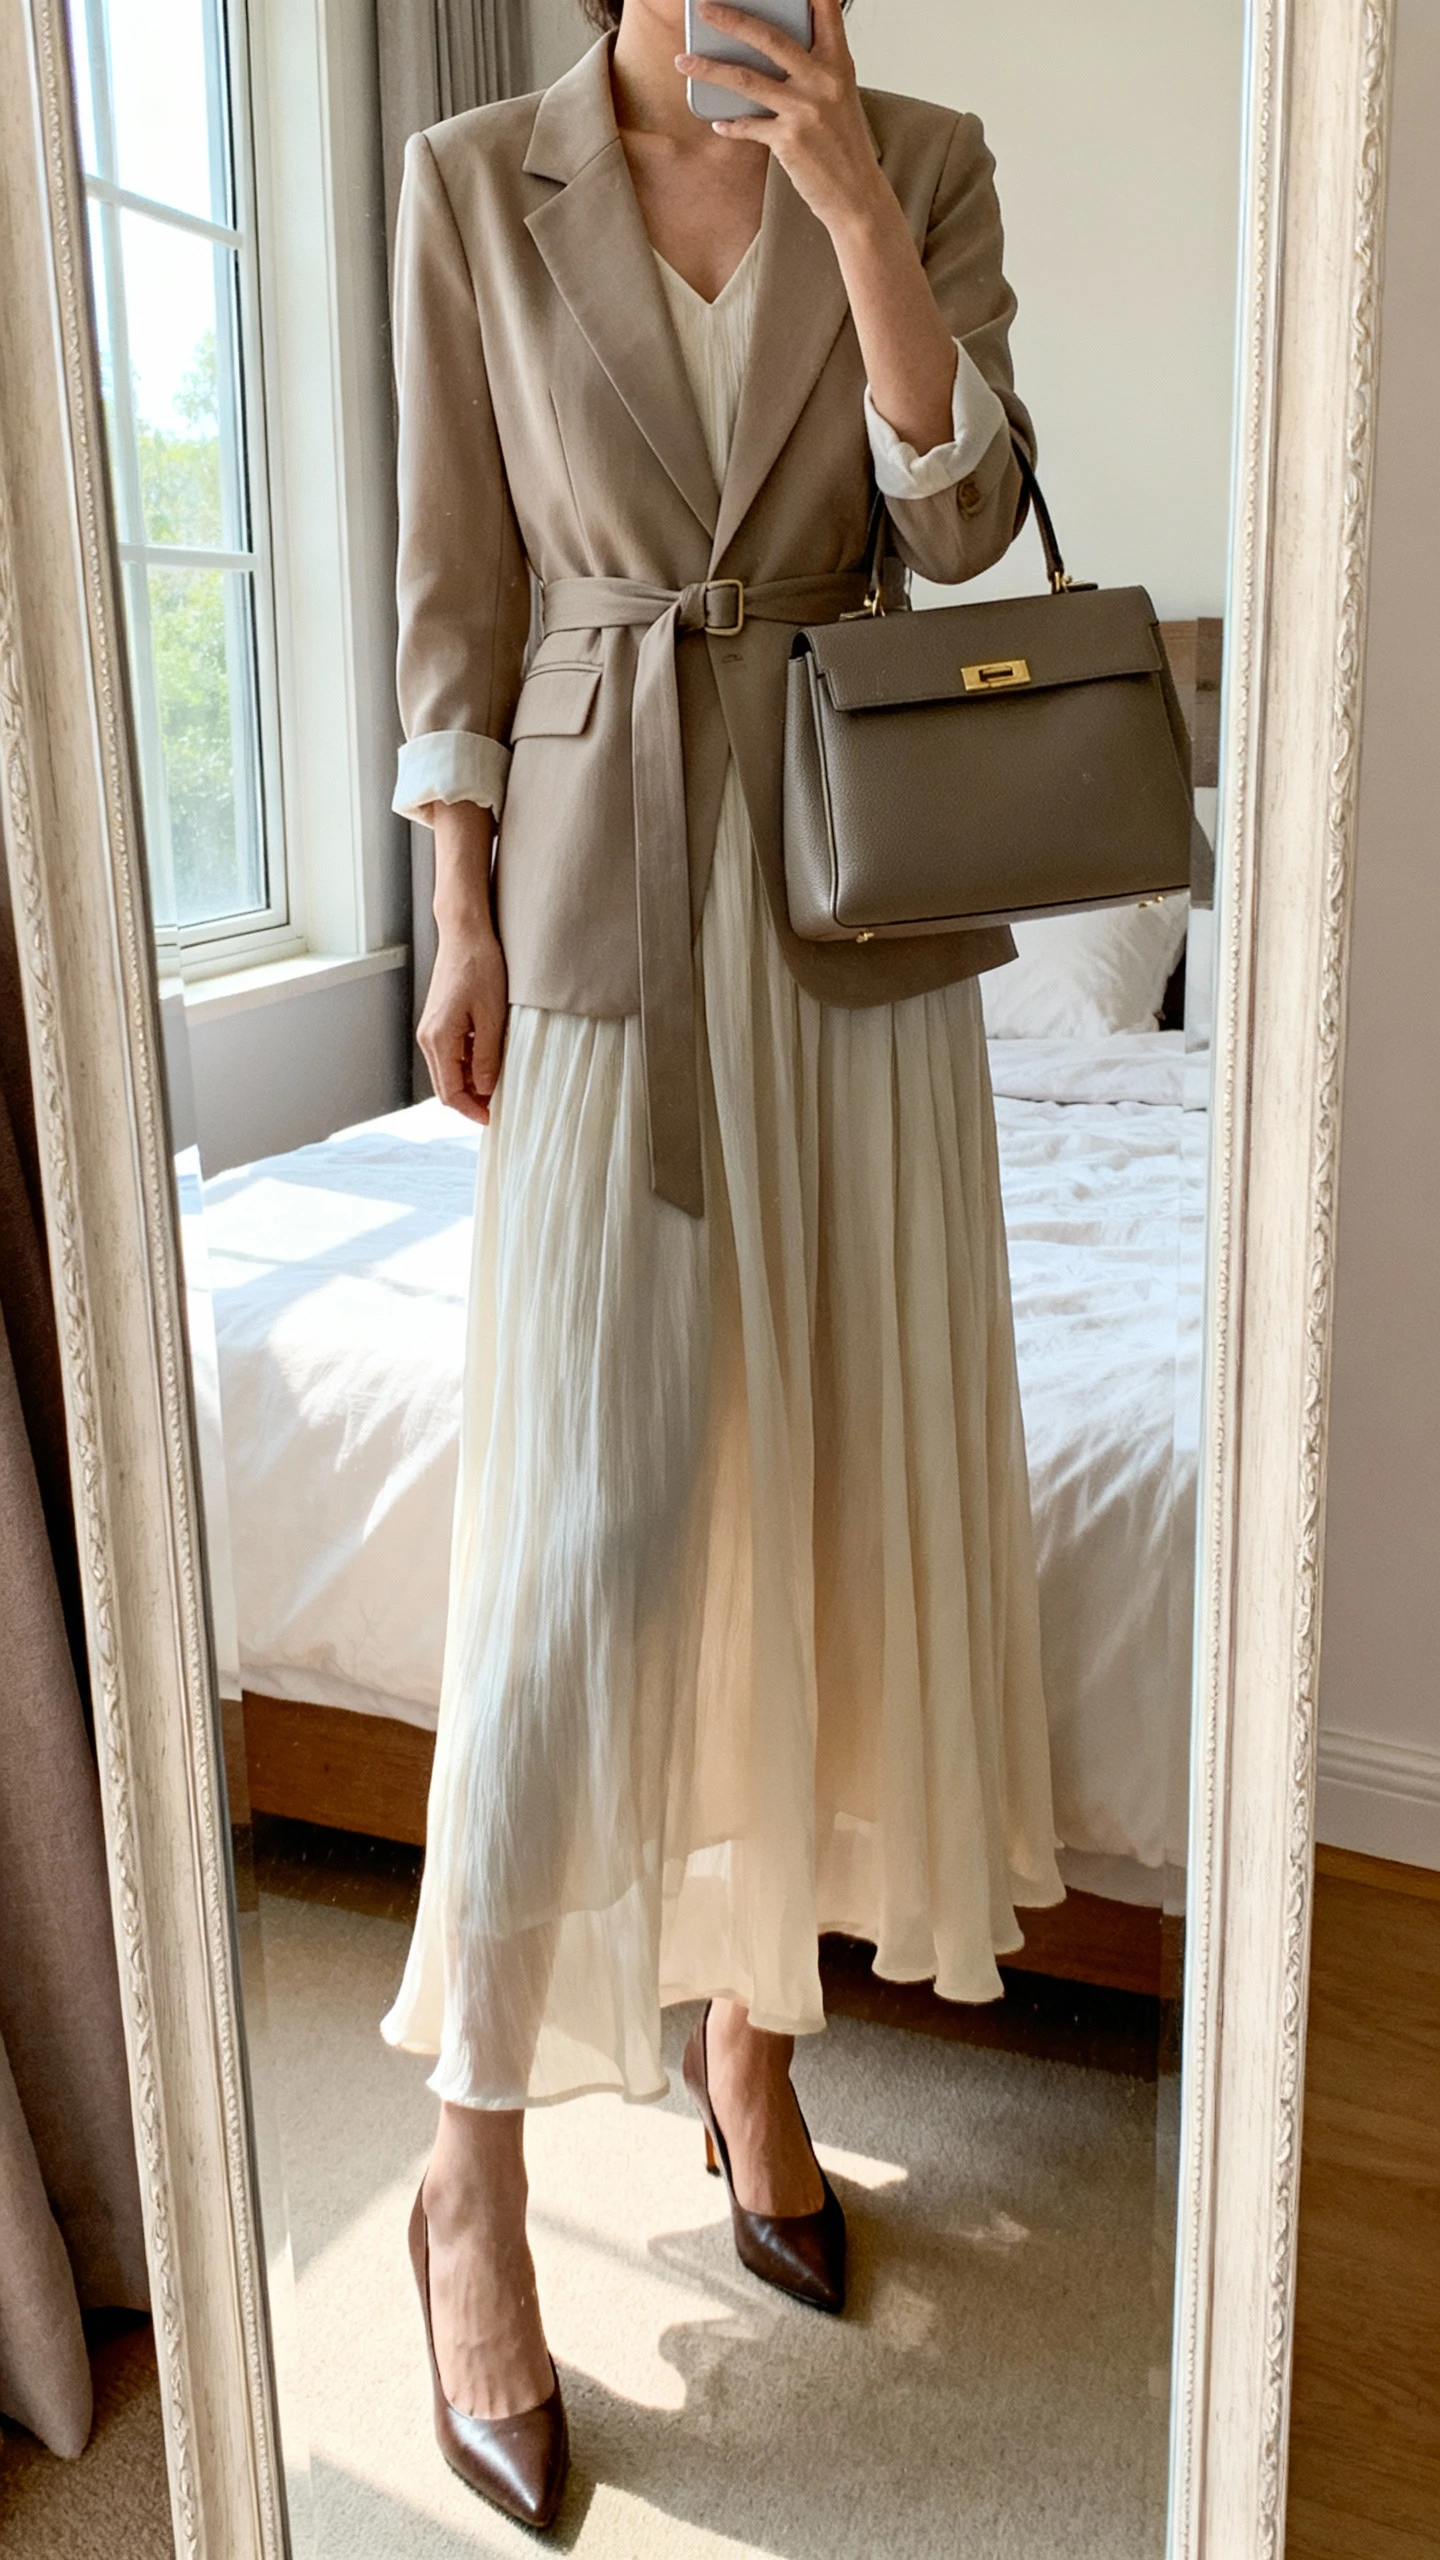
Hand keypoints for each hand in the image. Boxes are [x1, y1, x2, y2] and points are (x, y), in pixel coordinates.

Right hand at [418, 803, 507, 1124]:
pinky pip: (450, 1054)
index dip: (472, 1110)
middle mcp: (428, 1038)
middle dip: (470, 1102)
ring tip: (499, 1086)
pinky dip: (467, 1065)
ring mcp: (430, 1029)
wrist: (465, 934)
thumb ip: (487, 1057)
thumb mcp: (492, 1017)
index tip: (493, 1119)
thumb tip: (484, 1090)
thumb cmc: (481, 968)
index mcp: (438, 1040)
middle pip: (446, 1086)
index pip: (450, 1092)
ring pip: (448, 1072)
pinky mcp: (438, 1021)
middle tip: (498, 1109)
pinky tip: (489, 1061)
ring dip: (470, 1083)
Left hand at [677, 0, 885, 239]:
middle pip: (770, 38)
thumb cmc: (843, 143)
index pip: (825, 8)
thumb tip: (766, 48)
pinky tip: (718, 122)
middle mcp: (822, 80)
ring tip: (683, 61)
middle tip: (705, 9)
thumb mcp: (838, 94)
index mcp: (838, 62)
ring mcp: (805, 110)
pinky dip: (730, 124)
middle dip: (732, 19)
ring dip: (709, 68)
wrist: (856, 194)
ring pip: (746, 80)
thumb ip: (813, 66)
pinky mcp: (788, 140)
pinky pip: (748, 125)